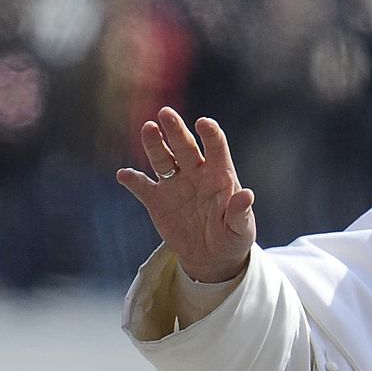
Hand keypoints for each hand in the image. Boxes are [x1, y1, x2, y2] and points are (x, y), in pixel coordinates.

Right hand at [116, 107, 255, 283]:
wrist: (211, 257)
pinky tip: (124, 175)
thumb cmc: (232, 237)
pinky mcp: (157, 200)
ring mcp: (175, 184)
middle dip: (176, 130)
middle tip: (166, 113)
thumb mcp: (241, 230)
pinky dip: (133, 180)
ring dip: (155, 144)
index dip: (210, 134)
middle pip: (184, 146)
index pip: (216, 147)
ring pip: (163, 159)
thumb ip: (241, 212)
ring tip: (148, 128)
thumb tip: (247, 195)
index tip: (204, 124)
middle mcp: (195, 172)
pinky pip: (142, 187)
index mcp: (219, 174)